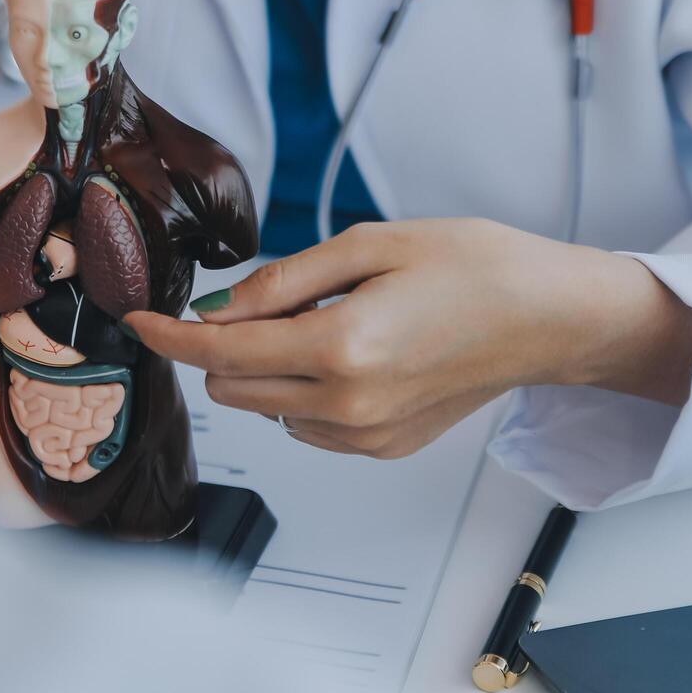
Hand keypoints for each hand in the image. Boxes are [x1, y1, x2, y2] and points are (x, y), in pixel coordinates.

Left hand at [125, 219, 691, 459]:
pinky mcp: (383, 448)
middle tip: (264, 300)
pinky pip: (307, 425)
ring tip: (328, 321)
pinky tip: (348, 355)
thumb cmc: (475, 267)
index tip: (141, 320)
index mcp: (341, 348)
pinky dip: (302, 392)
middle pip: (233, 389)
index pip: (220, 355)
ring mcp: (366, 435)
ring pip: (266, 409)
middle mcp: (348, 406)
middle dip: (224, 347)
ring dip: (266, 370)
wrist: (550, 317)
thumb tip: (219, 308)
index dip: (169, 337)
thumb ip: (284, 280)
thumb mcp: (370, 244)